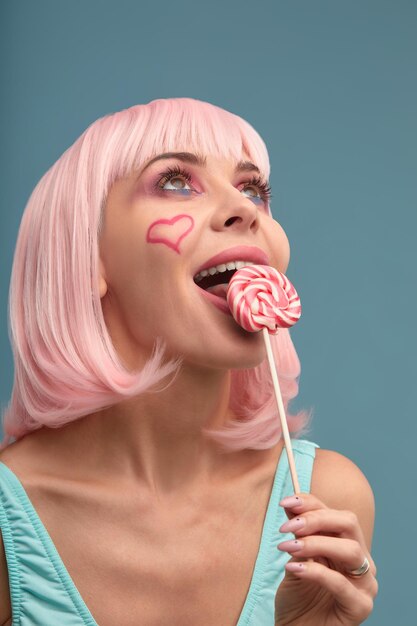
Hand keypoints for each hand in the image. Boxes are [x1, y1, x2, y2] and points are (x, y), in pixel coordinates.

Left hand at [274, 493, 377, 624]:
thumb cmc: (299, 595)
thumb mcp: (295, 557)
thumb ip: (297, 532)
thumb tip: (291, 502)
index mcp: (348, 544)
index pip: (335, 514)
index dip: (311, 503)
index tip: (285, 501)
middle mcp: (361, 560)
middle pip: (349, 524)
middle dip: (316, 519)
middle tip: (287, 526)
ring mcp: (365, 584)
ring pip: (350, 550)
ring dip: (315, 543)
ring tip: (287, 547)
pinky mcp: (360, 606)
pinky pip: (340, 583)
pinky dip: (314, 571)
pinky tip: (292, 568)